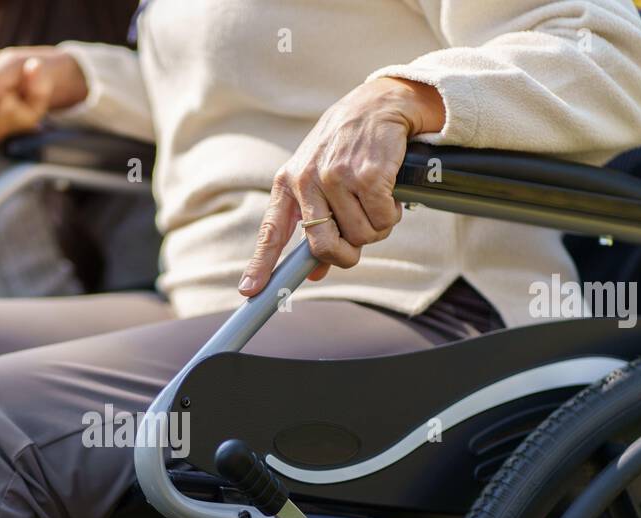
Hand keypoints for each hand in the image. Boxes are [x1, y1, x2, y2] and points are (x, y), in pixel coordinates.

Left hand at [238, 77, 444, 295]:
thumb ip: (315, 224)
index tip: (249, 291)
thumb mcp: (320, 178)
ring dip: (375, 228)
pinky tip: (387, 191)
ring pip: (361, 236)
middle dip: (345, 256)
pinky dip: (391, 214)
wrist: (379, 104)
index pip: (271, 232)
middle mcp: (307, 180)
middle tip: (355, 249)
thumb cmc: (347, 148)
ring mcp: (337, 176)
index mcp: (288, 183)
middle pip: (324, 246)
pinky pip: (383, 220)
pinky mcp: (368, 175)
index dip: (260, 264)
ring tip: (373, 201)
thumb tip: (315, 273)